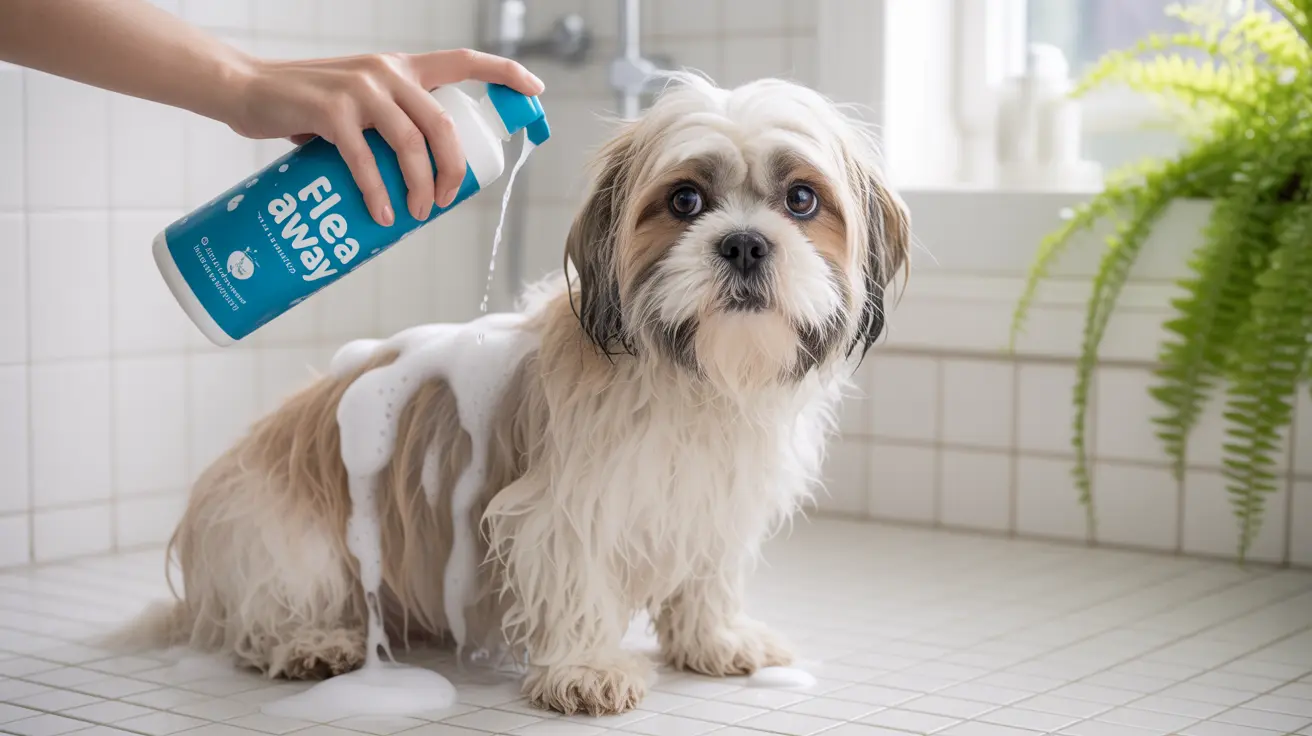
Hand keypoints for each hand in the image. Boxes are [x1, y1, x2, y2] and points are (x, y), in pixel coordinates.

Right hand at [224, 49, 543, 225]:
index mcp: (401, 68)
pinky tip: (382, 215)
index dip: (505, 74)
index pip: (463, 61)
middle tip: (445, 202)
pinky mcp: (330, 113)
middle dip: (453, 170)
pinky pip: (365, 160)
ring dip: (420, 187)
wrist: (246, 90)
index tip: (536, 90)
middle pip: (443, 125)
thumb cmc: (305, 105)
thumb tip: (414, 175)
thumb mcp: (358, 102)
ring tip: (415, 215)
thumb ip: (387, 122)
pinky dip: (377, 193)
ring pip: (411, 145)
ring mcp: (359, 90)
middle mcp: (386, 73)